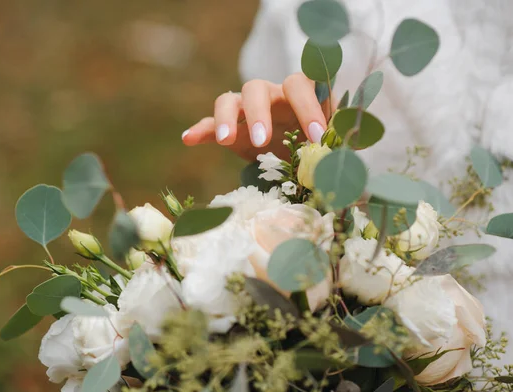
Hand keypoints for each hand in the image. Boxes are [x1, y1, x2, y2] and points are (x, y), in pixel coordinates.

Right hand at [181, 73, 329, 160]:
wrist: (297, 152)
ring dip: (226, 118)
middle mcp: (270, 95)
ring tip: (225, 140)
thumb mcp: (330, 144)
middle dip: (259, 112)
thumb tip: (346, 161)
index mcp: (298, 94)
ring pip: (229, 99)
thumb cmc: (316, 144)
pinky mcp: (228, 128)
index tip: (316, 137)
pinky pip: (209, 123)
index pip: (300, 86)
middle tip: (263, 141)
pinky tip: (189, 139)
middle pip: (257, 86)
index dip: (309, 108)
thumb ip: (337, 145)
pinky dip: (200, 129)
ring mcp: (245, 110)